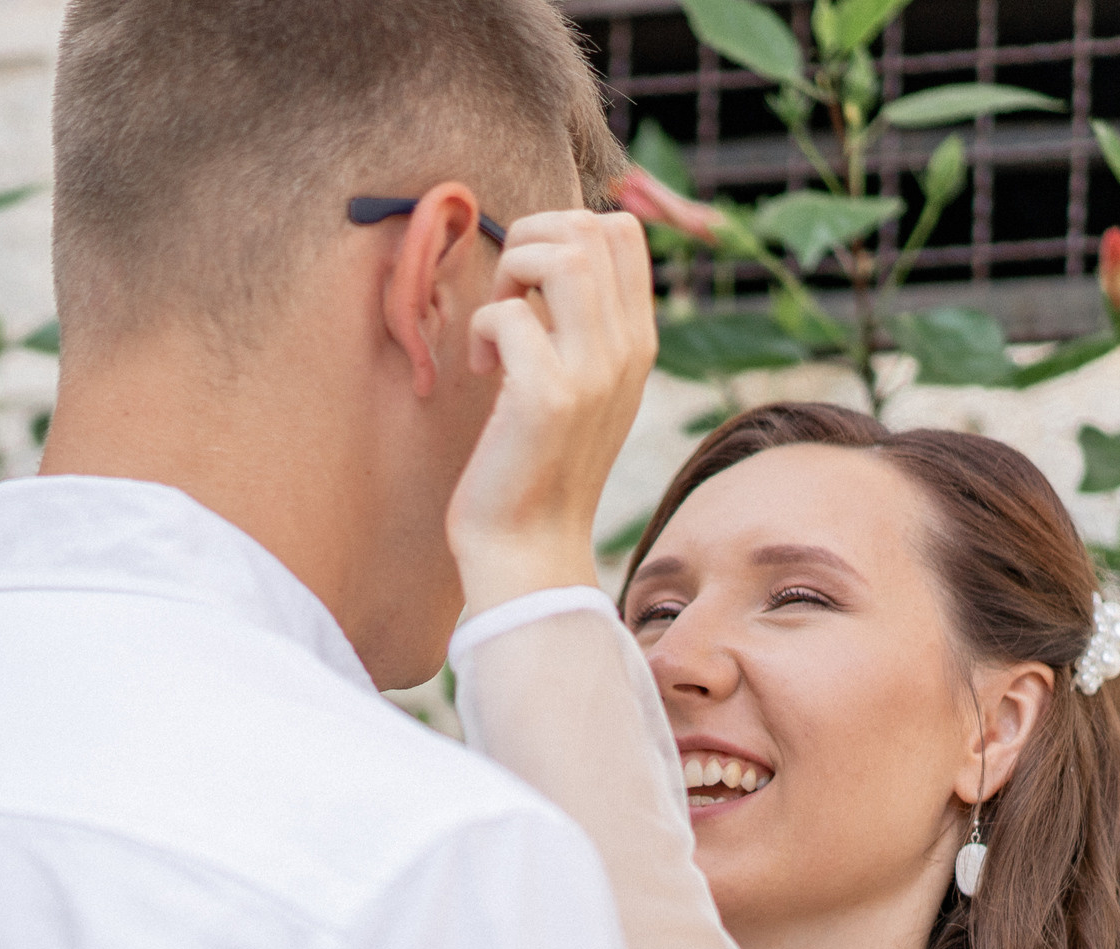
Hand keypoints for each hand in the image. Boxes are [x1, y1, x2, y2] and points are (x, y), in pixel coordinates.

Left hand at [446, 209, 656, 611]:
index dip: (561, 230)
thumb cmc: (536, 462)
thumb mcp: (579, 384)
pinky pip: (508, 314)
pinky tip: (480, 369)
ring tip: (498, 323)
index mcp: (638, 343)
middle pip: (591, 228)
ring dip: (512, 271)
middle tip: (509, 297)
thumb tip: (543, 255)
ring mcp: (594, 374)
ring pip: (563, 254)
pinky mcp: (548, 398)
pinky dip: (481, 327)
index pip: (622, 233)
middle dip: (530, 239)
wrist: (528, 548)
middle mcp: (627, 352)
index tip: (531, 283)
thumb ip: (578, 324)